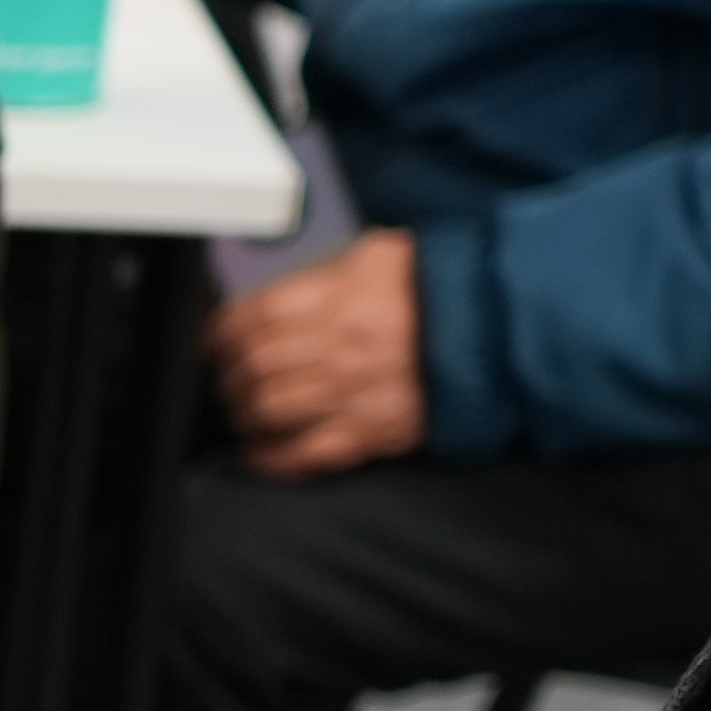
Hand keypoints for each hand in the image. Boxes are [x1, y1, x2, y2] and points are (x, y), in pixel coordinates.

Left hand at [208, 228, 429, 480]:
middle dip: (227, 375)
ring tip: (241, 409)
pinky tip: (258, 451)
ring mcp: (355, 393)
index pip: (253, 316)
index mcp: (341, 297)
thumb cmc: (436, 291)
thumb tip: (274, 271)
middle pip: (254, 366)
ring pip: (269, 411)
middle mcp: (342, 348)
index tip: (214, 340)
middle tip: (225, 376)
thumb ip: (326, 262)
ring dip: (243, 413)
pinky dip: (272, 458)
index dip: (220, 331)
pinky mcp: (372, 432)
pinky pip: (305, 455)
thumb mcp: (381, 252)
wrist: (495, 334)